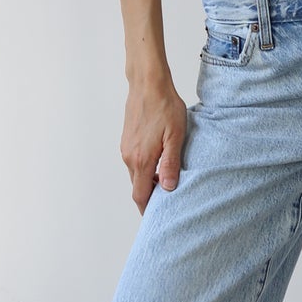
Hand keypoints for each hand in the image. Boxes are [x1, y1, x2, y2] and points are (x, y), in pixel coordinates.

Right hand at [121, 76, 188, 214]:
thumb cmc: (165, 107)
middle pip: (137, 187)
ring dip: (149, 182)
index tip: (158, 218)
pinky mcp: (127, 141)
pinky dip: (145, 170)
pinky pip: (134, 163)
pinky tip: (160, 163)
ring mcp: (126, 148)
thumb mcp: (175, 136)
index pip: (140, 195)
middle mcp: (129, 157)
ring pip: (136, 175)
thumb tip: (169, 188)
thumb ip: (171, 164)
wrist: (148, 84)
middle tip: (167, 203)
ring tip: (168, 182)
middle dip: (150, 197)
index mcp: (142, 159)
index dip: (148, 209)